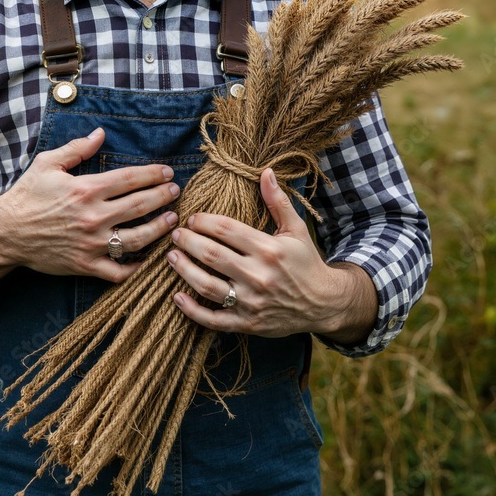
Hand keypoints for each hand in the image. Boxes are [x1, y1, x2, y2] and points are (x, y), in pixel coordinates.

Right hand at [0, 127, 180, 281]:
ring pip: (137, 239)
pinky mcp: (85, 265)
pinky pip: (118, 272)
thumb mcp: (48, 163)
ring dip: (159, 229)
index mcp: (86, 189)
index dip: (153, 174)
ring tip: (172, 220)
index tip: (168, 172)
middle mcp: (93, 216)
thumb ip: (77, 148)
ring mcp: (91, 243)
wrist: (5, 232)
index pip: (130, 179)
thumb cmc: (27, 195)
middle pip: (140, 206)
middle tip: (176, 192)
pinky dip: (136, 268)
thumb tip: (101, 133)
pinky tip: (148, 258)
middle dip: (163, 197)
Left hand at [167, 168, 377, 342]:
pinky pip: (214, 319)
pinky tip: (177, 297)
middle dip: (188, 242)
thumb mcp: (295, 230)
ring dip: (184, 270)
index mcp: (268, 249)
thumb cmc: (306, 262)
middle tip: (176, 235)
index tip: (192, 218)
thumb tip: (265, 171)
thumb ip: (277, 201)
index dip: (203, 221)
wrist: (324, 304)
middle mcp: (258, 275)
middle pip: (211, 255)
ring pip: (207, 285)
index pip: (225, 229)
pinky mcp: (247, 323)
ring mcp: (251, 302)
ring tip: (171, 257)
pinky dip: (192, 310)